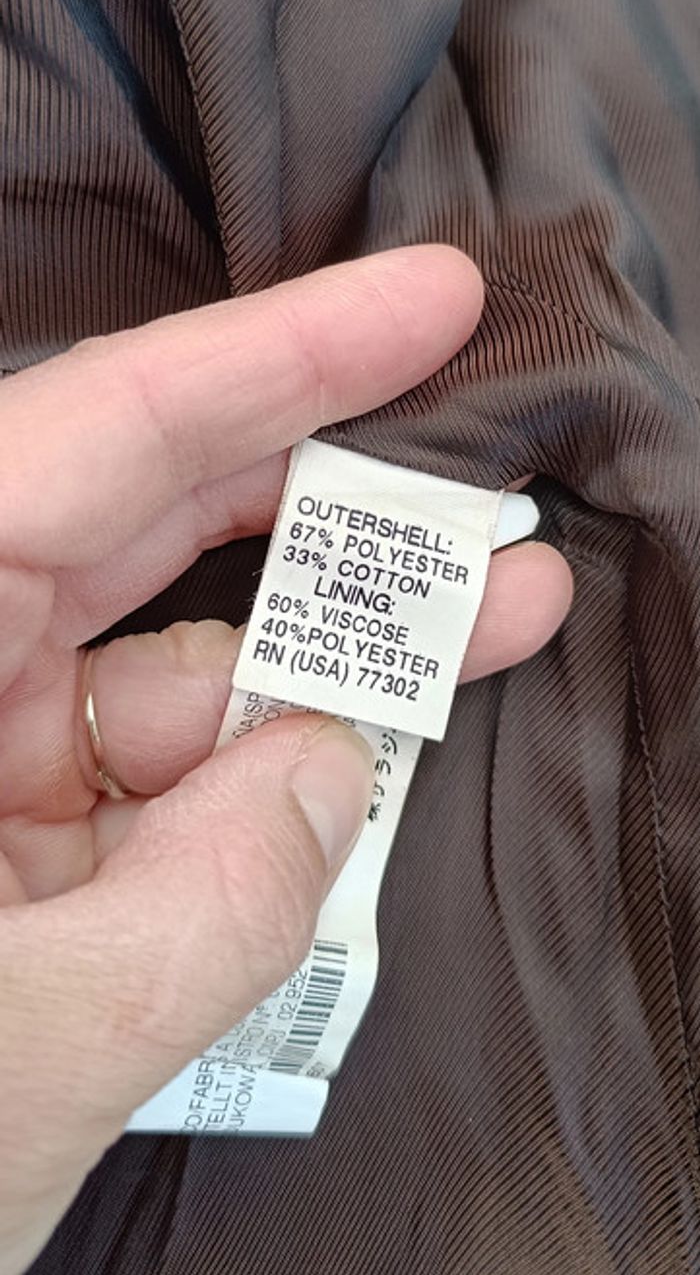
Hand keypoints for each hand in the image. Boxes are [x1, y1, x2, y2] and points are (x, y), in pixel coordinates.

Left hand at [0, 246, 571, 1273]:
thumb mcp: (31, 1052)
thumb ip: (219, 904)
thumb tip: (329, 765)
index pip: (96, 434)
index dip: (275, 356)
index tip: (423, 302)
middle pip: (139, 516)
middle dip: (325, 493)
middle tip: (469, 468)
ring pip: (164, 656)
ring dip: (318, 657)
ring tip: (478, 629)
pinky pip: (152, 769)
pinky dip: (256, 775)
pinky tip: (343, 776)